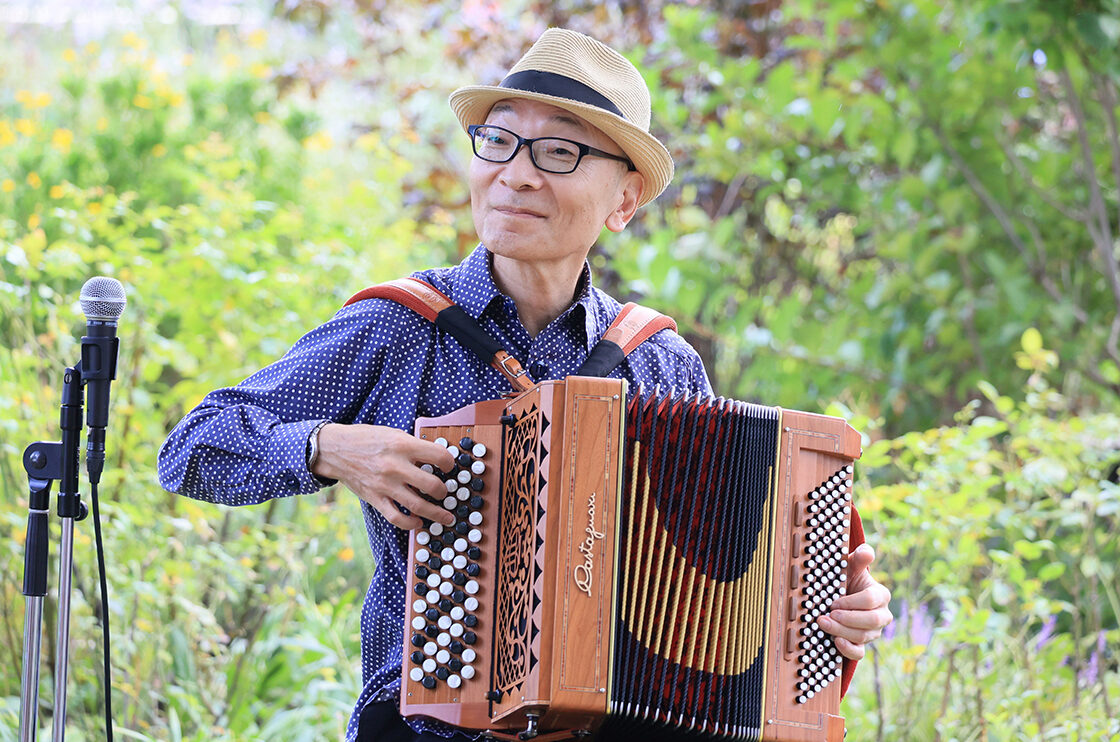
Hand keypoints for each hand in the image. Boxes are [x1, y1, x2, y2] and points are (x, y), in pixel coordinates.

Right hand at [312, 423, 456, 529]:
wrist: (336, 449)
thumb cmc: (367, 439)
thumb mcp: (394, 434)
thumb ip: (414, 446)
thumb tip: (437, 459)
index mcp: (403, 446)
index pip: (439, 456)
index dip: (450, 463)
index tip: (449, 467)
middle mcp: (395, 466)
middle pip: (432, 485)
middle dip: (445, 492)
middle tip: (446, 493)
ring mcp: (385, 485)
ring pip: (418, 506)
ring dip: (437, 514)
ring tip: (445, 517)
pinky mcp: (375, 498)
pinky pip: (397, 518)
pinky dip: (411, 523)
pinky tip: (418, 522)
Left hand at [818, 543, 892, 659]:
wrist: (839, 597)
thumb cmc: (846, 580)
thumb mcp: (851, 567)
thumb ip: (860, 559)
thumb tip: (866, 552)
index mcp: (881, 595)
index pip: (871, 600)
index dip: (851, 602)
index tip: (833, 601)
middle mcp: (882, 615)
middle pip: (871, 621)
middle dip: (847, 618)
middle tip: (827, 614)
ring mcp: (873, 632)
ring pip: (863, 636)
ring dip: (841, 631)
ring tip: (822, 623)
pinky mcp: (863, 644)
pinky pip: (860, 653)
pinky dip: (848, 649)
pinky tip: (836, 642)